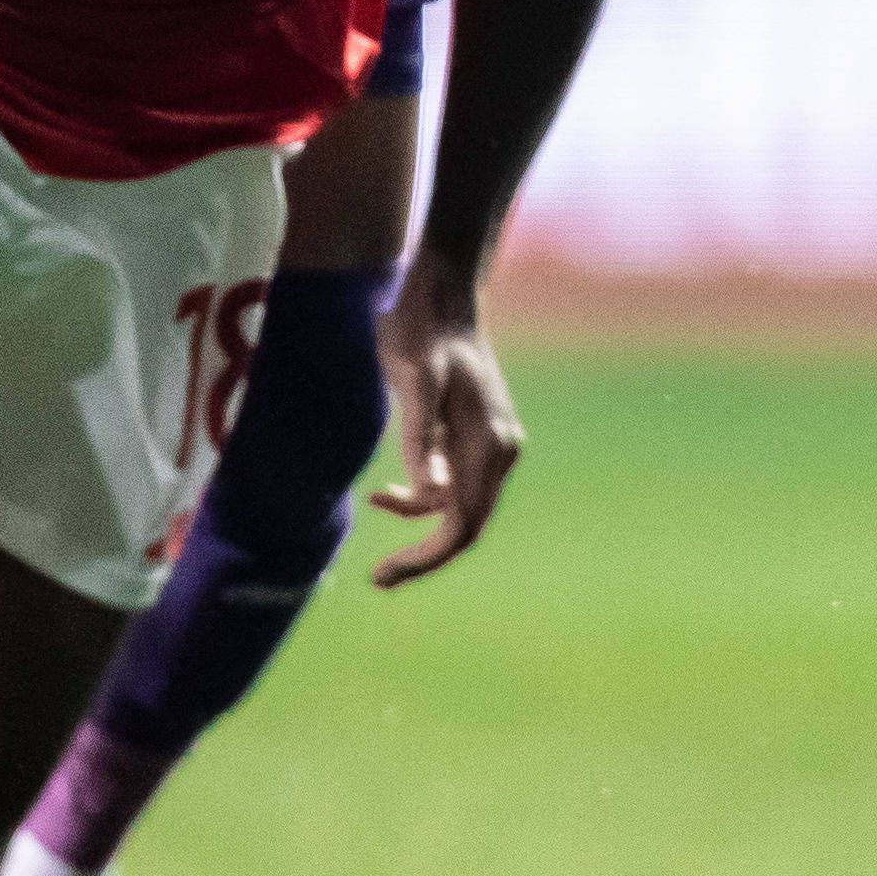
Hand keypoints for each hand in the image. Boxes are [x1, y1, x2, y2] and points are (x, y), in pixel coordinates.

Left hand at [364, 272, 523, 586]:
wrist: (442, 297)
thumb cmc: (420, 333)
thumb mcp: (413, 381)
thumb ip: (419, 438)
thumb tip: (427, 494)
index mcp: (489, 444)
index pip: (463, 524)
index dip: (426, 557)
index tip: (385, 575)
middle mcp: (501, 450)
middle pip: (466, 524)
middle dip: (423, 553)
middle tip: (378, 578)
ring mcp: (494, 445)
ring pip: (458, 506)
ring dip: (418, 516)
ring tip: (376, 499)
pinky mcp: (479, 438)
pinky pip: (453, 483)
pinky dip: (423, 492)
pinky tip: (386, 488)